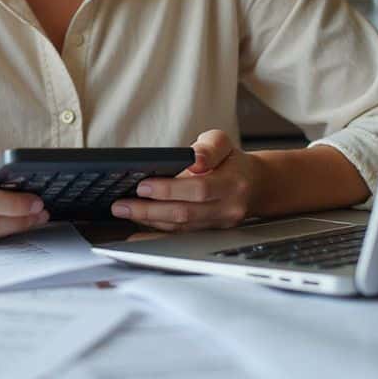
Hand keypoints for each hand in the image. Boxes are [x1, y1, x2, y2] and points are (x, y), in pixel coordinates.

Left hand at [110, 130, 257, 231]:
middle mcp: (227, 208)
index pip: (198, 189)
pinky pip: (180, 235)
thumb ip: (209, 147)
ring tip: (124, 211)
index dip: (169, 190)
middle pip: (185, 213)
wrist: (255, 186)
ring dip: (149, 220)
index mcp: (232, 184)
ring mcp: (218, 225)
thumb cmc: (233, 162)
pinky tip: (138, 230)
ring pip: (180, 228)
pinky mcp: (208, 233)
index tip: (143, 186)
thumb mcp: (223, 143)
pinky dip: (156, 233)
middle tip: (122, 204)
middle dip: (149, 210)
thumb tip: (195, 159)